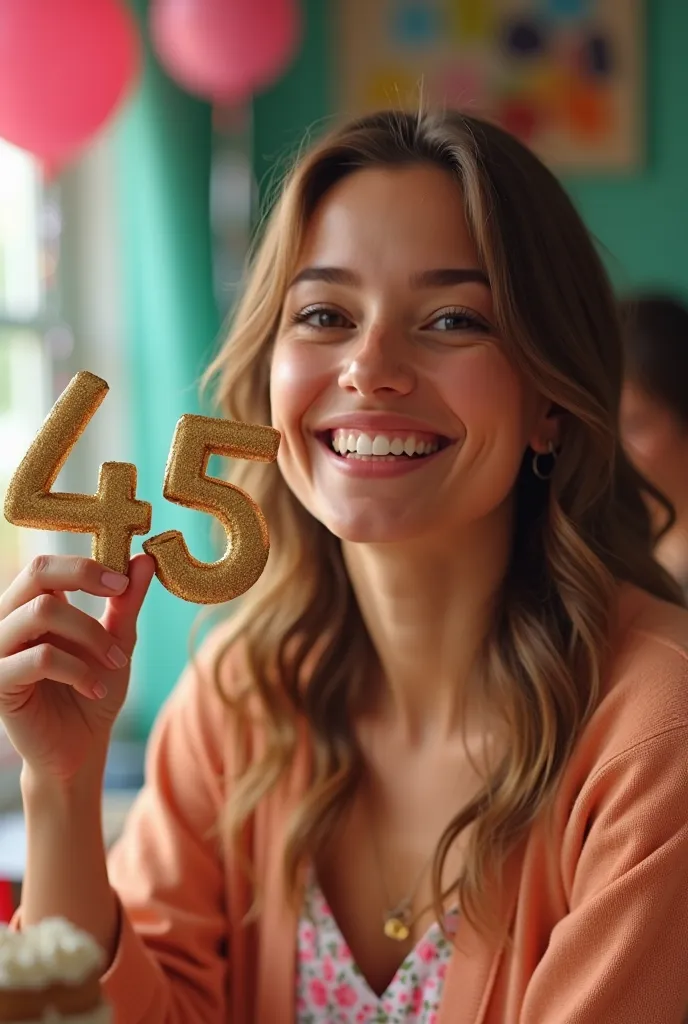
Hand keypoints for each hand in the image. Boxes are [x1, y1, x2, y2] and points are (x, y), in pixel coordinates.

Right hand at [0, 553, 154, 783]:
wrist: (80, 748)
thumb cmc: (93, 691)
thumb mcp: (117, 642)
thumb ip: (126, 602)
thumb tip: (144, 560)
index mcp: (32, 607)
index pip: (47, 565)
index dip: (86, 564)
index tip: (124, 580)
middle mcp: (8, 621)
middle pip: (36, 573)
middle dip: (84, 575)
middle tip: (120, 591)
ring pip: (41, 612)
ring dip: (90, 634)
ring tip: (117, 662)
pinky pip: (39, 658)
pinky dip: (78, 670)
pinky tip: (95, 689)